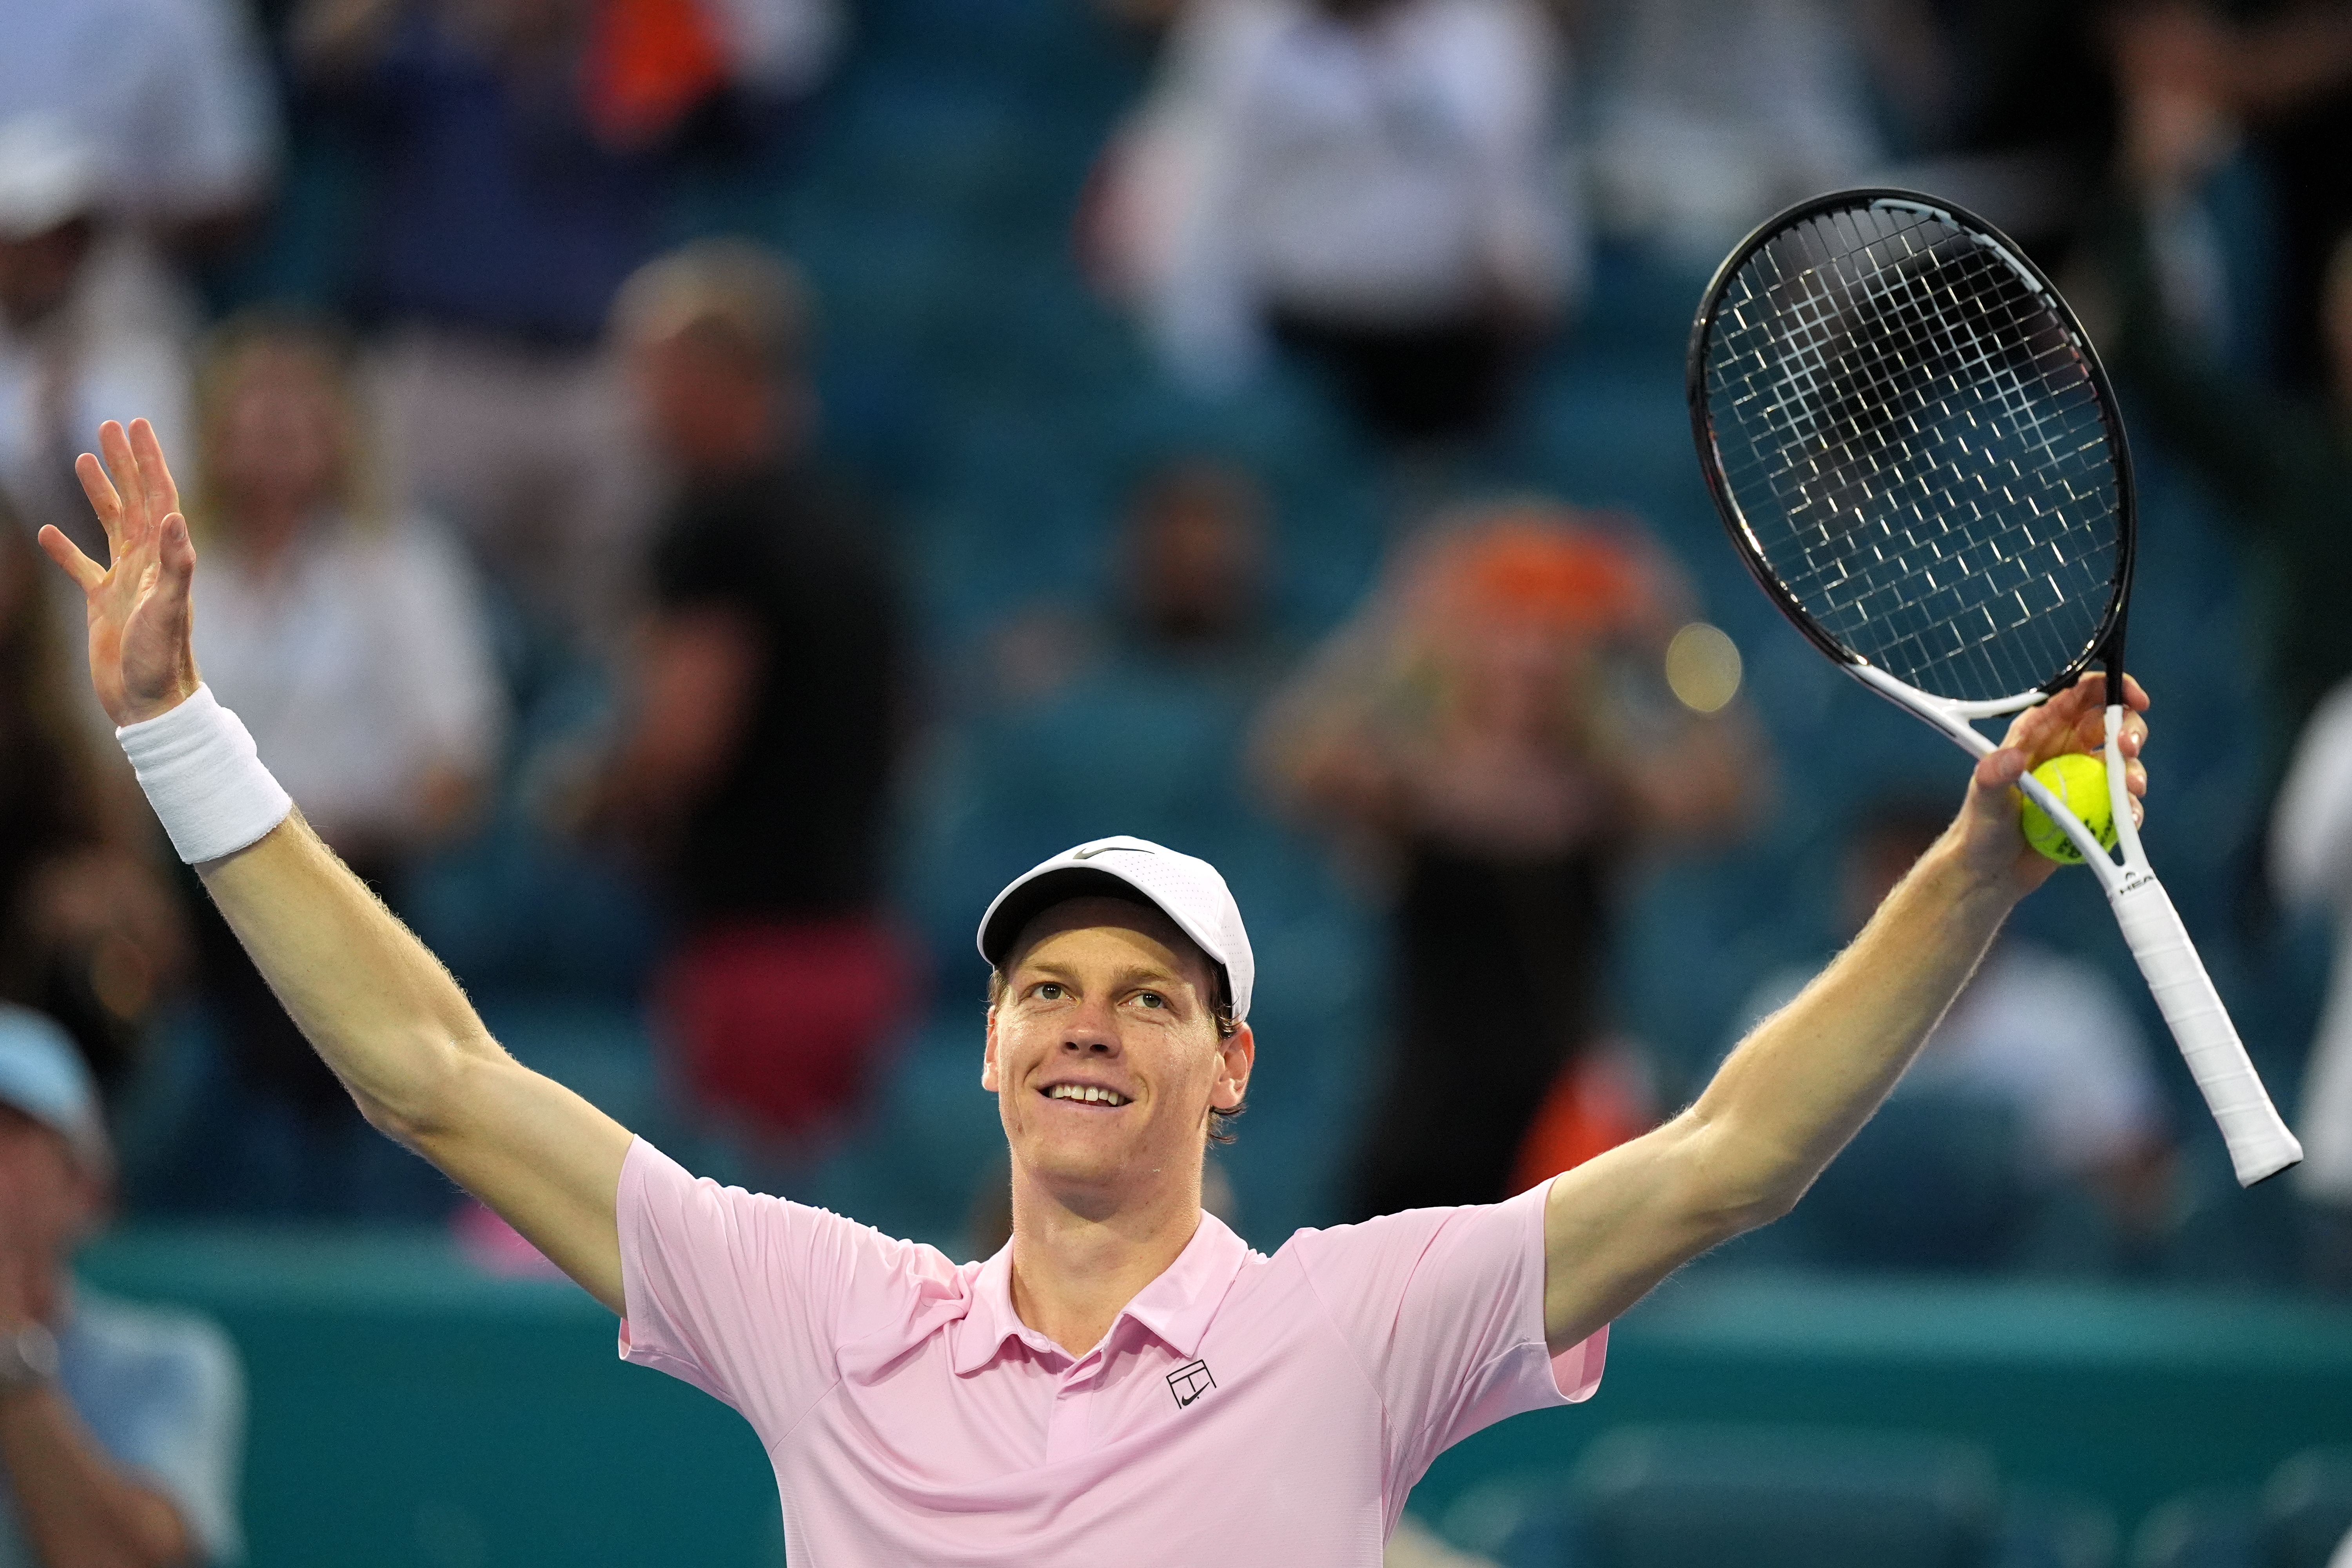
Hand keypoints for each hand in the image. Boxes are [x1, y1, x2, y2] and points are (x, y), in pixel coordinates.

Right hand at [36, 419, 200, 727]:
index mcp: (165, 560)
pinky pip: (81, 568)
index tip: (138, 425)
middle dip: (124, 463)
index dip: (150, 460)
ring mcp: (125, 582)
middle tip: (110, 425)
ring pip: (110, 525)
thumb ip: (176, 565)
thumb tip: (174, 517)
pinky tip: (47, 531)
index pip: (160, 497)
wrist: (151, 703)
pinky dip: (65, 549)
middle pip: (135, 501)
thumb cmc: (164, 660)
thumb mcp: (170, 609)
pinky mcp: (103, 603)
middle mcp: (148, 565)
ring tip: (83, 458)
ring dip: (99, 491)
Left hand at [1952, 670, 2150, 897]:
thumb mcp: (1983, 800)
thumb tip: (2010, 757)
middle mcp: (2064, 749)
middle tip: (2127, 749)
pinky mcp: (2093, 808)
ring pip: (2123, 761)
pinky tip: (2126, 819)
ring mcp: (2082, 778)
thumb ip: (1993, 776)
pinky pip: (2122, 800)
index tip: (2134, 698)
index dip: (2111, 687)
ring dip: (2135, 771)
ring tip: (2131, 790)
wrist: (1990, 872)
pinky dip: (2131, 807)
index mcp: (2038, 732)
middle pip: (2112, 722)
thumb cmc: (1980, 829)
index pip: (2079, 694)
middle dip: (2130, 728)